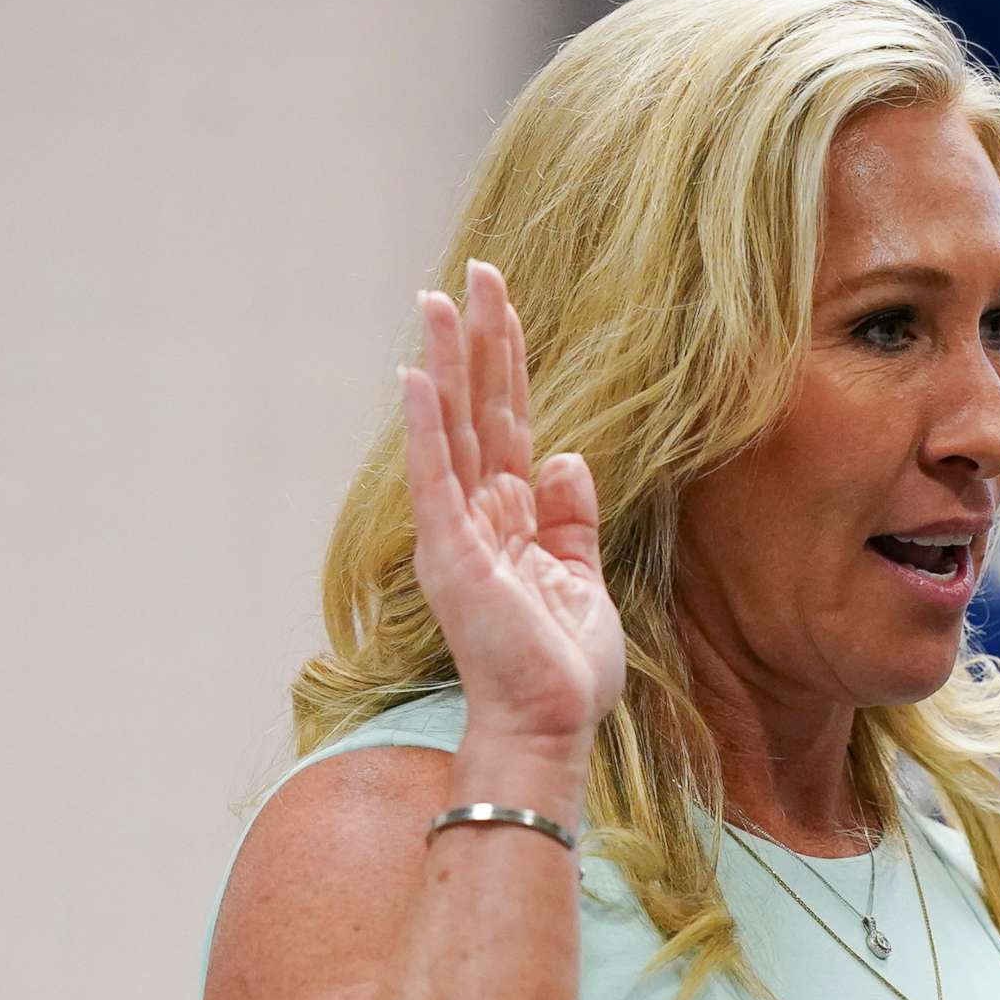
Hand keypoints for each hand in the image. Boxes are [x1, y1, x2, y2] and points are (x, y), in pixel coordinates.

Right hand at [400, 259, 626, 758]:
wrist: (550, 727)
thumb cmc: (564, 671)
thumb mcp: (582, 580)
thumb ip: (571, 519)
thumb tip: (569, 459)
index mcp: (512, 519)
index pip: (510, 422)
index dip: (508, 362)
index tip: (502, 302)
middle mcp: (479, 516)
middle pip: (480, 410)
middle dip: (479, 340)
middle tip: (476, 271)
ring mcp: (459, 533)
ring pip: (453, 431)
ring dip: (444, 365)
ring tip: (436, 300)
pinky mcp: (451, 556)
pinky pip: (435, 480)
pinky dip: (426, 430)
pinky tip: (417, 379)